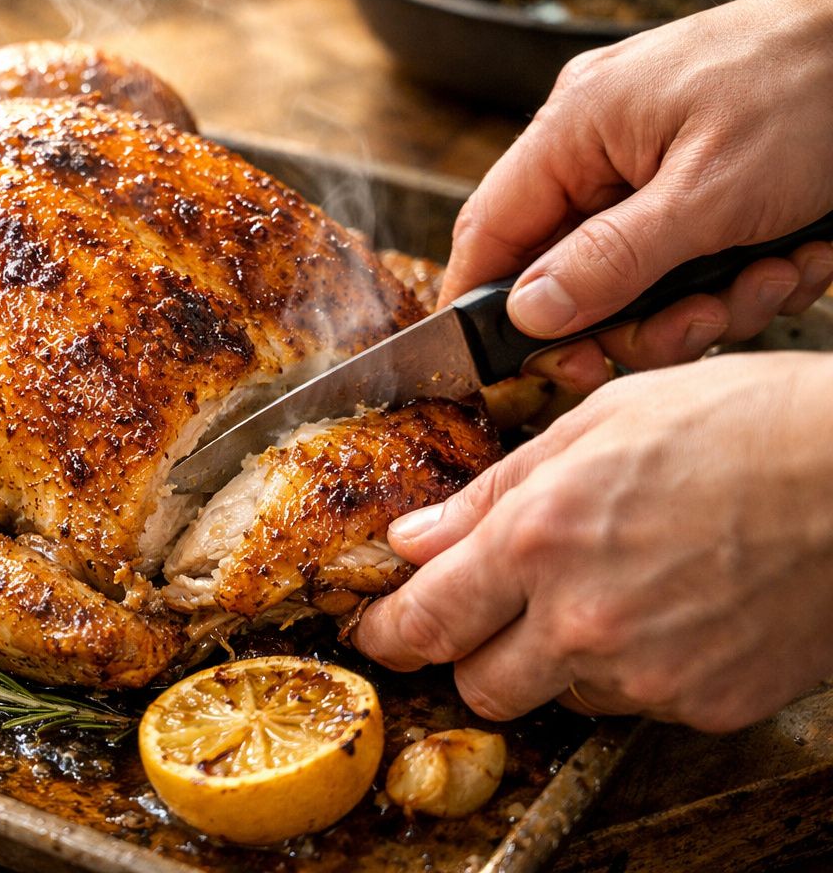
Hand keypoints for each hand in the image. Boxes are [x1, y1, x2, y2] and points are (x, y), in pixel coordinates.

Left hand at [353, 352, 832, 731]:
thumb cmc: (746, 424)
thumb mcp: (600, 421)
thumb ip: (493, 492)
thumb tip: (415, 538)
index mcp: (540, 539)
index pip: (426, 621)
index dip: (389, 633)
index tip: (379, 631)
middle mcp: (584, 621)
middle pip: (480, 685)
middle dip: (471, 653)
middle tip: (490, 613)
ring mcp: (650, 674)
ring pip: (560, 695)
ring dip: (558, 657)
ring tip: (609, 587)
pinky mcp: (708, 704)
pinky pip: (638, 703)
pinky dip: (634, 667)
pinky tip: (668, 607)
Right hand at [443, 0, 832, 391]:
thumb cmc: (813, 85)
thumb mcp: (708, 194)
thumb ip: (607, 261)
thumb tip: (525, 315)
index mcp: (574, 128)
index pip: (489, 231)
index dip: (485, 308)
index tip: (507, 370)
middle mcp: (600, 147)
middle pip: (568, 273)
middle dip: (638, 319)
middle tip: (698, 326)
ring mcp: (651, 165)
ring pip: (636, 281)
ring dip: (709, 302)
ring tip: (776, 276)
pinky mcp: (702, 184)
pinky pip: (688, 263)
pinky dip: (743, 277)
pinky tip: (798, 255)